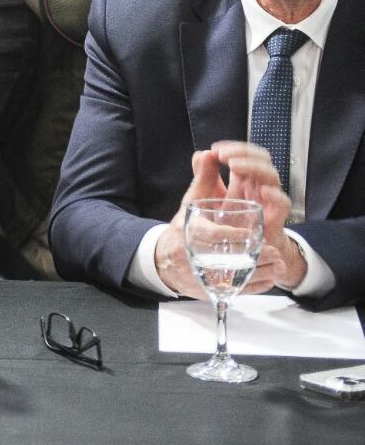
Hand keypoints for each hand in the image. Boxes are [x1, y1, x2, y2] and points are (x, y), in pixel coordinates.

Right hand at [156, 146, 290, 298]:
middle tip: (273, 252)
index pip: (210, 235)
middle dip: (251, 258)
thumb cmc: (185, 228)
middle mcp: (195, 255)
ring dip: (258, 274)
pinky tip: (269, 280)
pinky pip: (235, 291)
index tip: (249, 234)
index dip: (231, 235)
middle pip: (225, 259)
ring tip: (277, 266)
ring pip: (234, 278)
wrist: (168, 260)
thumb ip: (202, 179)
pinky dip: (254, 286)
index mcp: (190, 233)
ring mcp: (204, 275)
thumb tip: (207, 153)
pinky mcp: (212, 289)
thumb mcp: (192, 202)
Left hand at [214, 139, 306, 290]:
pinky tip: (263, 190)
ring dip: (255, 168)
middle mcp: (257, 187)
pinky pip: (283, 205)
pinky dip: (276, 196)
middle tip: (222, 155)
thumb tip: (200, 154)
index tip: (216, 149)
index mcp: (243, 180)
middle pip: (261, 161)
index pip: (246, 156)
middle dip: (243, 154)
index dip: (234, 148)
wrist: (240, 255)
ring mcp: (267, 202)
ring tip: (234, 165)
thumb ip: (205, 177)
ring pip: (272, 177)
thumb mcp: (209, 198)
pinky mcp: (274, 220)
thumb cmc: (227, 224)